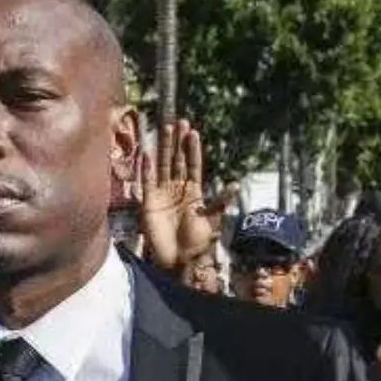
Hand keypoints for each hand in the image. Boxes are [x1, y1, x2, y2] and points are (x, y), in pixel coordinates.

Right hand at [140, 120, 235, 273]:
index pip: (193, 165)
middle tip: (179, 121)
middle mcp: (177, 189)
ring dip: (164, 148)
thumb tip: (234, 185)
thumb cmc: (196, 242)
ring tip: (165, 128)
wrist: (179, 259)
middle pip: (177, 160)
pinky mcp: (148, 204)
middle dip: (178, 141)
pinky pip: (146, 182)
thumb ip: (220, 203)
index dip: (193, 149)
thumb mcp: (211, 220)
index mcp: (193, 191)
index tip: (193, 132)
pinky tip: (147, 154)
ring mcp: (162, 195)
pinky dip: (146, 169)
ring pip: (162, 166)